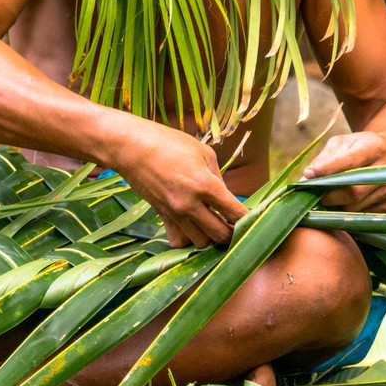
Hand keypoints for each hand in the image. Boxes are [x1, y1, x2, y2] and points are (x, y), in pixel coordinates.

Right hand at [110, 123, 246, 247]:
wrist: (131, 147)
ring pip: (201, 243)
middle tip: (234, 224)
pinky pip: (178, 241)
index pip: (236, 213)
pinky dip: (187, 239)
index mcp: (205, 184)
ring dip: (210, 236)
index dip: (248, 219)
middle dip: (232, 233)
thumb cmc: (169, 142)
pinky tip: (192, 228)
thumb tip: (226, 198)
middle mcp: (190, 204)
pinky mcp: (162, 216)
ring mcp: (174, 213)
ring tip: (213, 224)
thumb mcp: (203, 152)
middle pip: (221, 235)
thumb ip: (218, 177)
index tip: (254, 218)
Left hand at [301, 131, 385, 211]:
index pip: (349, 161)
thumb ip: (324, 158)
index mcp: (375, 148)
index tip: (308, 175)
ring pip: (354, 207)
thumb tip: (305, 178)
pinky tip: (340, 202)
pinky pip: (360, 215)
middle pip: (353, 191)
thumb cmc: (358, 148)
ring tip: (325, 197)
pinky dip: (345, 212)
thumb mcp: (342, 143)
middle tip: (312, 194)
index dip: (327, 169)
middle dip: (328, 195)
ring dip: (334, 205)